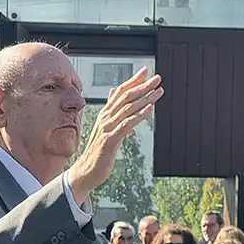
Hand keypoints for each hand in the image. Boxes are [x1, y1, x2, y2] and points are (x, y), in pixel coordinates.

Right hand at [67, 68, 163, 202]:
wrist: (86, 171)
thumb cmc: (97, 152)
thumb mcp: (105, 128)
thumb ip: (110, 110)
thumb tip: (113, 92)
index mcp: (105, 114)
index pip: (120, 92)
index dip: (133, 81)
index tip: (146, 71)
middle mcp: (105, 118)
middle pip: (125, 97)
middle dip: (142, 86)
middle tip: (157, 78)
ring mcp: (107, 128)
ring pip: (127, 108)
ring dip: (144, 98)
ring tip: (158, 91)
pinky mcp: (110, 140)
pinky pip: (126, 124)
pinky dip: (138, 115)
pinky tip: (149, 109)